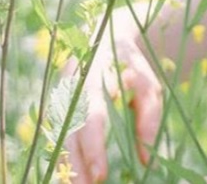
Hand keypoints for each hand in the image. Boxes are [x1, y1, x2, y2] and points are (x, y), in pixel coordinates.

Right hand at [66, 7, 162, 182]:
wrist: (108, 37)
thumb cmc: (133, 66)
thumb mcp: (149, 85)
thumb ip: (149, 118)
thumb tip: (146, 160)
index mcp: (98, 75)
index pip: (93, 116)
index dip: (94, 147)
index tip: (101, 174)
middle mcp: (73, 85)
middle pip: (71, 131)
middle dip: (77, 163)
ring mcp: (60, 94)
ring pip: (59, 135)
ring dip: (67, 164)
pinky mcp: (56, 103)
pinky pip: (57, 134)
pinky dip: (63, 155)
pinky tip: (71, 176)